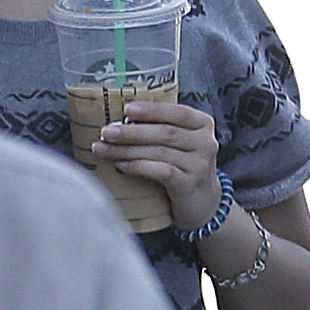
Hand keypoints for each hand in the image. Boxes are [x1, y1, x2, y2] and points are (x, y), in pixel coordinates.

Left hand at [89, 93, 224, 219]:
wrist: (202, 201)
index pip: (178, 112)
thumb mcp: (180, 141)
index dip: (153, 110)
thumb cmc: (183, 164)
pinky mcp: (189, 185)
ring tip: (103, 149)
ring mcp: (200, 165)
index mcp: (202, 124)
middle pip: (166, 133)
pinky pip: (162, 172)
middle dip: (132, 132)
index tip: (127, 109)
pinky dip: (139, 167)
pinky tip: (121, 166)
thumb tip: (118, 120)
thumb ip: (160, 127)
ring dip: (128, 150)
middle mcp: (205, 142)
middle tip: (106, 132)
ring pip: (160, 152)